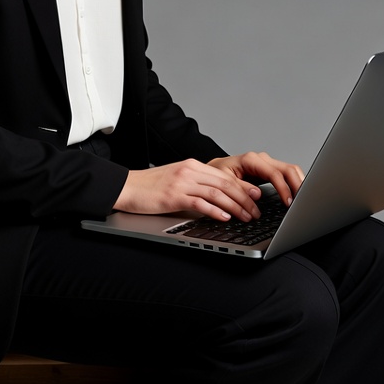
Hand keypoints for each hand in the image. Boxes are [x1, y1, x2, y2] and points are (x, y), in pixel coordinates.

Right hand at [114, 158, 264, 222]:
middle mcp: (189, 171)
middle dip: (244, 198)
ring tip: (247, 217)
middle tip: (257, 210)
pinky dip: (215, 211)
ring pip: (217, 193)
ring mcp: (182, 182)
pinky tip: (225, 218)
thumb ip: (195, 183)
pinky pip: (200, 203)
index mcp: (192, 165)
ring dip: (235, 207)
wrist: (127, 186)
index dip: (243, 186)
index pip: (224, 176)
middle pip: (225, 184)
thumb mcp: (176, 179)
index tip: (256, 196)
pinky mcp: (174, 196)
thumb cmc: (150, 186)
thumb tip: (217, 197)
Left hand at [207, 152, 303, 208]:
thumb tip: (257, 194)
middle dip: (298, 185)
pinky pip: (286, 175)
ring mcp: (266, 164)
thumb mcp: (224, 183)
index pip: (274, 173)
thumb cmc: (216, 175)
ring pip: (290, 170)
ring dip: (298, 183)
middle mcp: (261, 159)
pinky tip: (297, 195)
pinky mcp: (269, 170)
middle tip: (303, 202)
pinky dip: (294, 184)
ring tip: (303, 200)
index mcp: (250, 160)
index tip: (288, 203)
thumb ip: (240, 188)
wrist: (213, 170)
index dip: (283, 188)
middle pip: (288, 169)